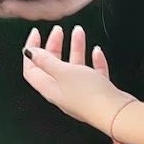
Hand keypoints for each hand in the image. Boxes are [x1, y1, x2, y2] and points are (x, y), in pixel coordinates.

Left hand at [21, 24, 135, 143]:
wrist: (115, 112)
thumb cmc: (88, 94)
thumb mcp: (63, 72)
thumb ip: (46, 61)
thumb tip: (29, 52)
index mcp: (50, 88)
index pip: (32, 69)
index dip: (31, 51)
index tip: (36, 33)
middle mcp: (62, 91)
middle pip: (53, 66)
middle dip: (54, 46)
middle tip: (58, 31)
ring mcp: (80, 92)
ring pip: (74, 67)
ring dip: (75, 48)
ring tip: (79, 32)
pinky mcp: (97, 92)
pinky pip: (93, 73)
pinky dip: (93, 61)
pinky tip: (96, 51)